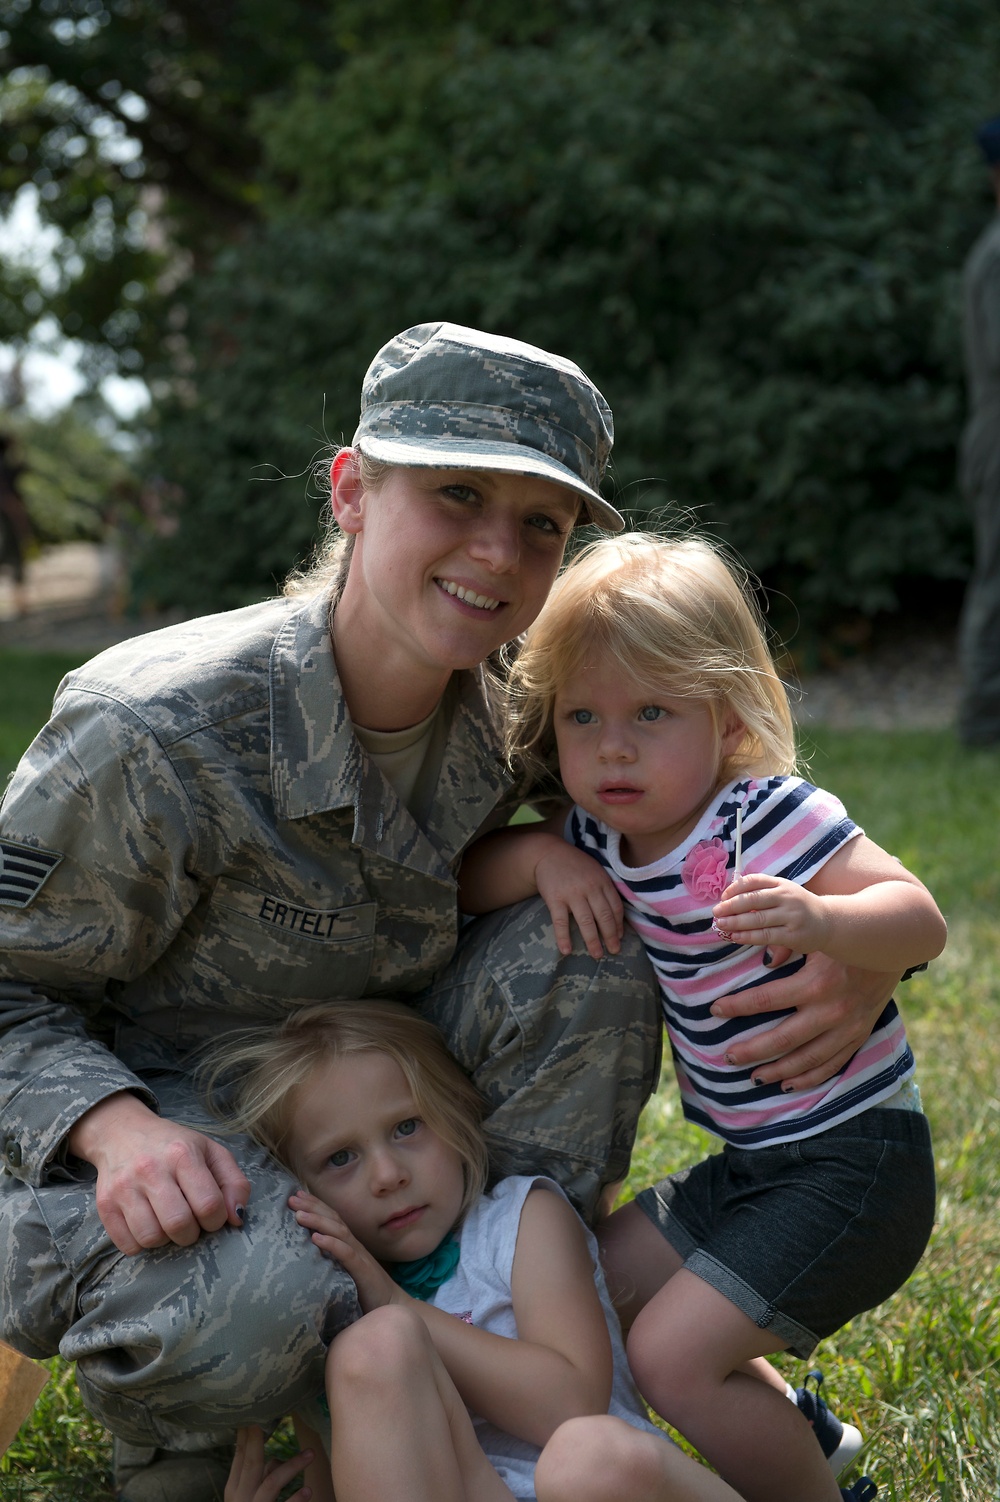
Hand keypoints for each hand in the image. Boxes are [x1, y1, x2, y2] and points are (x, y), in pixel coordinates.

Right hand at [68, 1092, 250, 1255]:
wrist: (122, 1133)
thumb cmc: (174, 1146)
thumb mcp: (211, 1152)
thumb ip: (234, 1183)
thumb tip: (237, 1219)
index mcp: (182, 1154)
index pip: (208, 1204)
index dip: (216, 1219)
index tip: (211, 1215)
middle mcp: (150, 1169)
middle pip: (179, 1225)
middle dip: (191, 1233)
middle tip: (189, 1221)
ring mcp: (124, 1188)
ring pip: (151, 1238)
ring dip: (166, 1239)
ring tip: (167, 1221)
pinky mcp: (105, 1205)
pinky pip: (127, 1245)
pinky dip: (142, 1243)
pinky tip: (148, 1224)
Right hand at [225, 1426, 312, 1501]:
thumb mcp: (245, 1495)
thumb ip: (259, 1477)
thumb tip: (277, 1459)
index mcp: (234, 1488)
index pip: (240, 1457)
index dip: (246, 1435)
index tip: (254, 1414)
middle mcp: (242, 1498)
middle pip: (251, 1464)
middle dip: (259, 1441)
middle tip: (270, 1419)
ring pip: (272, 1483)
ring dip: (292, 1466)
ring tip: (311, 1453)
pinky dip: (295, 1500)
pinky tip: (307, 1490)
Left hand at [289, 1190, 401, 1311]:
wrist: (391, 1306)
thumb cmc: (365, 1292)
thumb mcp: (344, 1272)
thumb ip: (331, 1262)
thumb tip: (305, 1257)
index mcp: (349, 1244)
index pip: (332, 1219)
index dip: (316, 1205)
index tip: (296, 1195)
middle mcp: (354, 1245)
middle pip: (333, 1220)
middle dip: (312, 1207)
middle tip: (292, 1198)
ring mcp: (360, 1256)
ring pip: (338, 1232)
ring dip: (318, 1221)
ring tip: (299, 1215)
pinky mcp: (363, 1271)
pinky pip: (347, 1254)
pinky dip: (331, 1244)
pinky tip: (317, 1239)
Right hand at [534, 844, 623, 958]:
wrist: (548, 853)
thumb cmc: (574, 864)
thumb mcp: (595, 870)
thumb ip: (605, 888)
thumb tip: (616, 915)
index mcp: (602, 881)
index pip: (615, 907)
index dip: (619, 925)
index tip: (620, 938)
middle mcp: (590, 888)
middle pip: (604, 917)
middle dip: (610, 937)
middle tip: (614, 951)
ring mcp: (572, 893)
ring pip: (586, 921)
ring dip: (592, 941)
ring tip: (597, 955)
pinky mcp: (555, 898)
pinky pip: (561, 921)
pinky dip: (563, 937)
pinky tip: (566, 950)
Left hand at [709, 949, 899, 1090]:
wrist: (891, 945)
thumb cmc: (844, 938)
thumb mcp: (814, 937)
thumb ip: (785, 946)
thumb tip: (762, 960)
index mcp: (815, 983)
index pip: (765, 1000)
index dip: (736, 1007)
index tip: (714, 1010)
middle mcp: (831, 1010)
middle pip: (782, 1038)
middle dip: (751, 1049)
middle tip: (727, 1056)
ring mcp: (847, 1027)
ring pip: (806, 1058)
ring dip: (777, 1070)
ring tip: (753, 1076)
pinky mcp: (859, 1035)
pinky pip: (832, 1064)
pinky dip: (810, 1077)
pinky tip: (789, 1083)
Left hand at [712, 873, 828, 952]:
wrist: (828, 922)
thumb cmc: (798, 906)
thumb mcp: (783, 891)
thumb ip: (762, 891)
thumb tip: (729, 897)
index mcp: (781, 884)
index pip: (754, 881)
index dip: (735, 888)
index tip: (723, 896)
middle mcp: (786, 897)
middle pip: (753, 900)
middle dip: (731, 906)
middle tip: (716, 912)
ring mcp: (790, 916)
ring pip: (757, 919)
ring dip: (735, 922)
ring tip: (721, 925)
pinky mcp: (792, 935)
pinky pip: (765, 935)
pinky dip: (748, 936)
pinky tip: (735, 937)